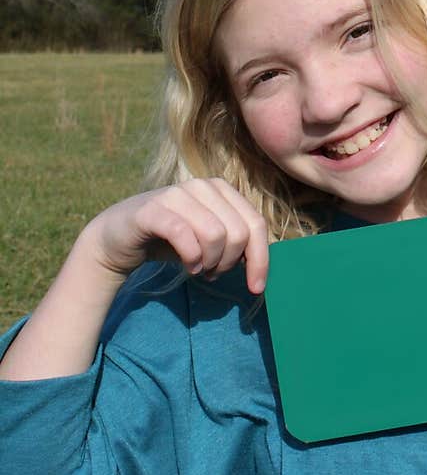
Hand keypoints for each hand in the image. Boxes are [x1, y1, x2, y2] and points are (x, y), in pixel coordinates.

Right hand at [80, 178, 269, 295]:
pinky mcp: (152, 209)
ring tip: (199, 269)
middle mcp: (202, 186)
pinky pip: (185, 236)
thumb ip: (236, 242)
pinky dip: (192, 258)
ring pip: (216, 235)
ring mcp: (176, 194)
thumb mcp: (209, 239)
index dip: (260, 259)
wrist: (118, 237)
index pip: (256, 224)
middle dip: (230, 263)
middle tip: (213, 273)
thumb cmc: (171, 240)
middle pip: (239, 232)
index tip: (255, 288)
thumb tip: (261, 262)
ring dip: (210, 263)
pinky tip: (187, 266)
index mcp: (221, 189)